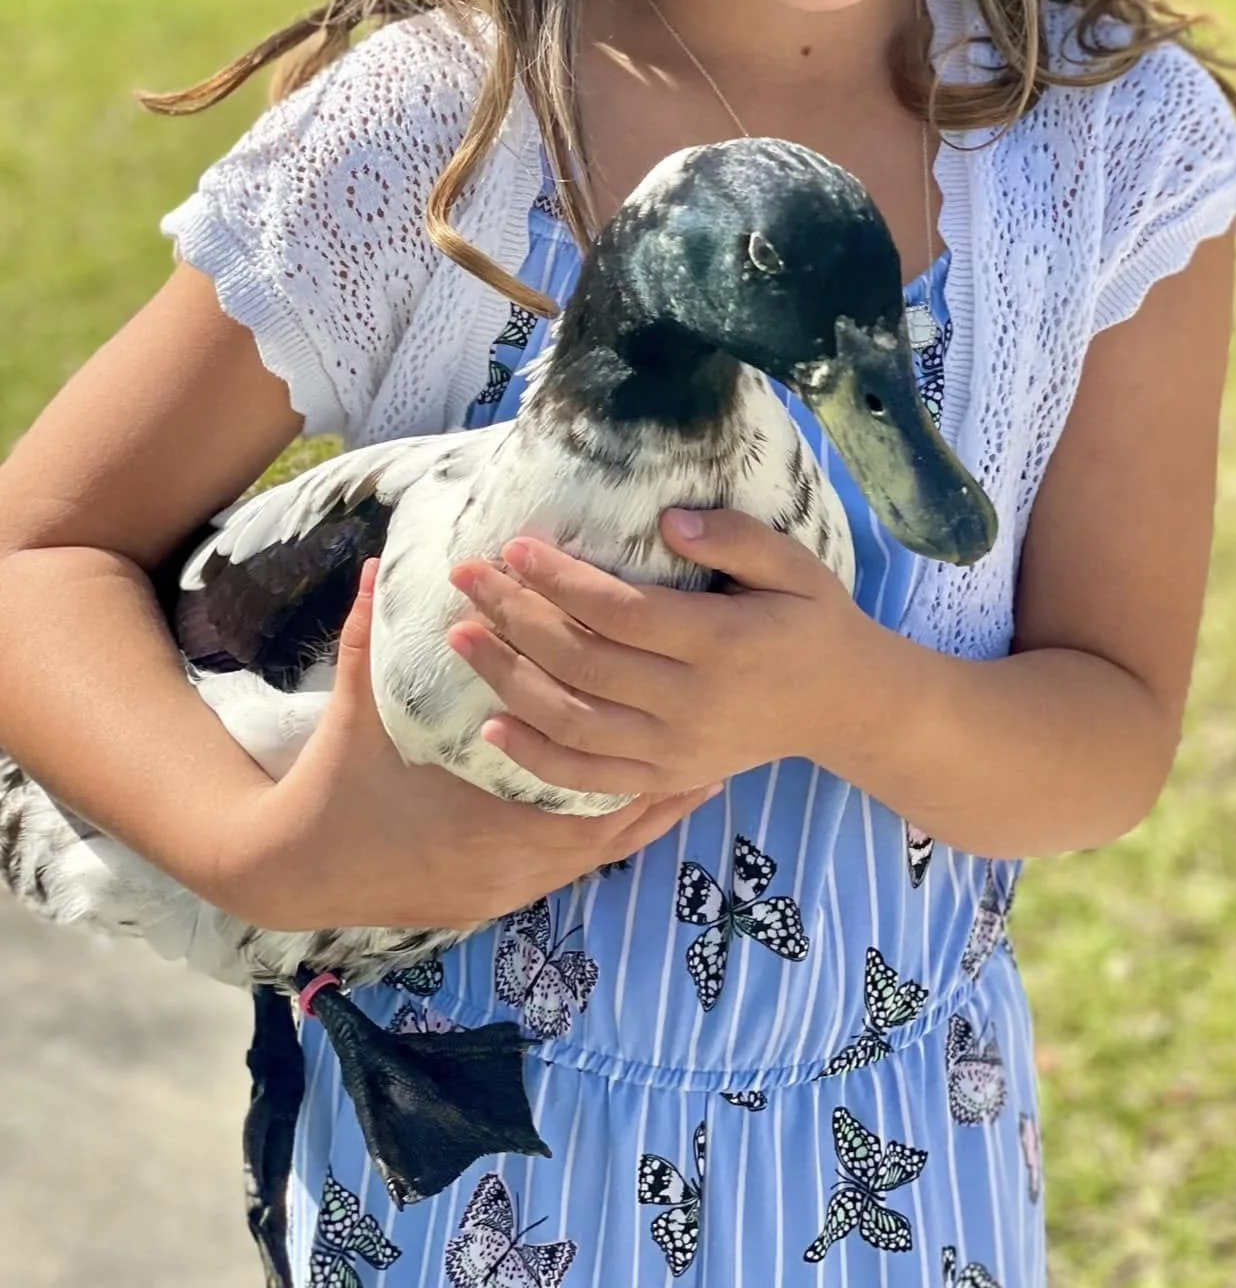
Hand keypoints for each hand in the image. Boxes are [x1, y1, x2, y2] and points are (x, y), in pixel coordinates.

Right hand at [216, 562, 715, 931]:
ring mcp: (506, 889)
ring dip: (647, 813)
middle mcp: (508, 863)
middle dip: (663, 786)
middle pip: (609, 827)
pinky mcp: (498, 902)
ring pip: (599, 855)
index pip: (578, 783)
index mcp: (485, 815)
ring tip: (703, 773)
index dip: (631, 750)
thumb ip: (372, 635)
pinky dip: (611, 840)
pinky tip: (644, 811)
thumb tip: (381, 562)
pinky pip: (574, 872)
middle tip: (716, 741)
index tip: (674, 711)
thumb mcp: (355, 708)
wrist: (290, 869)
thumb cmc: (331, 784)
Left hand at [446, 510, 866, 797]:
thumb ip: (736, 538)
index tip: (515, 547)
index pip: (621, 611)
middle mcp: (693, 702)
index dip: (562, 581)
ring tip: (459, 637)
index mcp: (722, 642)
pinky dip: (535, 757)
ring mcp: (676, 749)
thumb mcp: (795, 565)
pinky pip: (589, 777)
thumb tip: (668, 520)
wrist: (843, 706)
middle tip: (467, 577)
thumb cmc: (812, 620)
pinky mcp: (665, 779)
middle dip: (515, 617)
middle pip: (583, 662)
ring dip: (508, 679)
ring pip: (573, 721)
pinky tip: (491, 725)